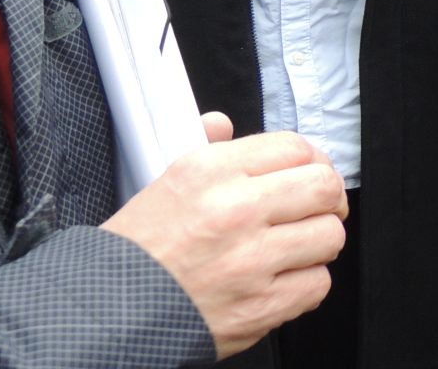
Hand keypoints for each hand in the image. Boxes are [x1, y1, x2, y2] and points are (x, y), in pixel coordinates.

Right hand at [102, 112, 348, 358]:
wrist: (108, 313)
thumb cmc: (138, 250)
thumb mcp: (164, 181)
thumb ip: (205, 147)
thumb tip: (222, 124)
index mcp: (211, 171)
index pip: (295, 147)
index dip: (312, 159)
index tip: (311, 172)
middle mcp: (236, 210)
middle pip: (324, 186)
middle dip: (328, 197)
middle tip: (317, 207)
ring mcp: (252, 260)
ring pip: (329, 235)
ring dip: (319, 241)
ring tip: (297, 245)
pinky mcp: (260, 306)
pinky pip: (318, 284)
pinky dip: (307, 282)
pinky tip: (285, 279)